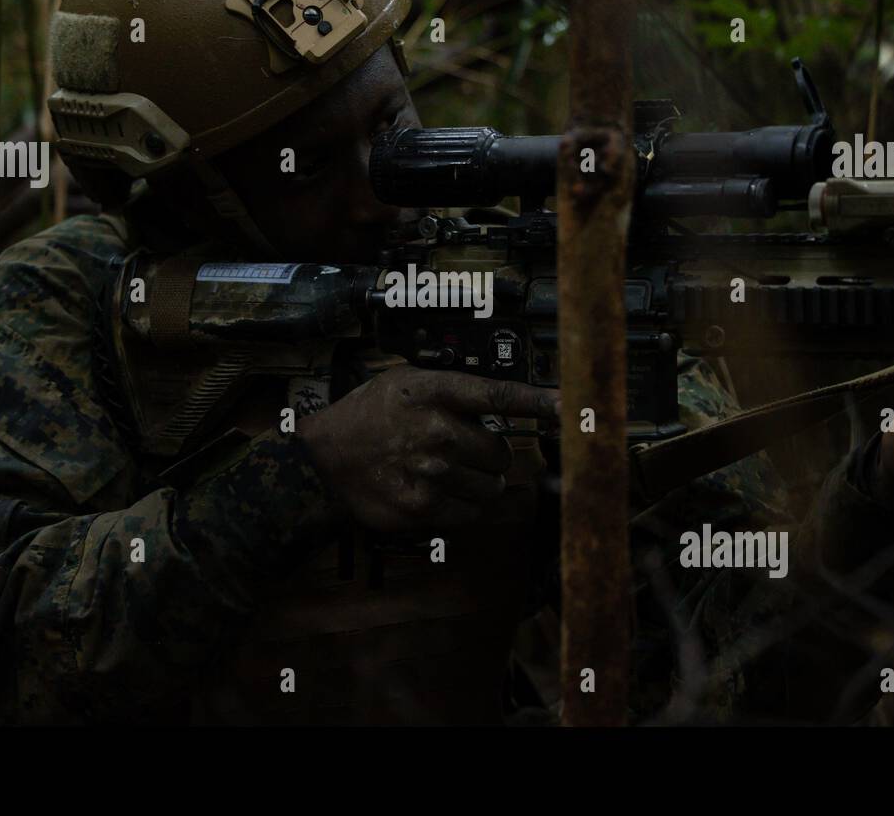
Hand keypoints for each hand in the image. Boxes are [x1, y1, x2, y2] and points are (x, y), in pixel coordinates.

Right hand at [296, 366, 559, 531]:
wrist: (322, 459)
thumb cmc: (367, 416)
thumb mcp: (405, 382)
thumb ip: (452, 389)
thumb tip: (502, 405)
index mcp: (436, 392)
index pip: (500, 396)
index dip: (540, 401)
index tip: (571, 407)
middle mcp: (438, 430)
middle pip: (502, 452)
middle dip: (493, 455)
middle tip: (467, 452)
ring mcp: (432, 471)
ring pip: (491, 485)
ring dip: (481, 482)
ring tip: (450, 472)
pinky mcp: (424, 505)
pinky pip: (471, 511)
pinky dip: (464, 505)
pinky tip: (440, 491)